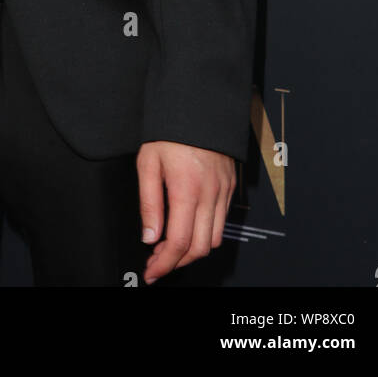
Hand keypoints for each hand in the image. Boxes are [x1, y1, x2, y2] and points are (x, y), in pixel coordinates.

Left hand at [136, 140, 235, 283]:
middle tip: (158, 262)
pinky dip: (205, 233)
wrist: (197, 105)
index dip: (164, 264)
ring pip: (213, 239)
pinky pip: (222, 222)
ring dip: (192, 251)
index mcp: (186, 189)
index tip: (152, 272)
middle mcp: (209, 194)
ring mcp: (223, 191)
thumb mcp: (148, 163)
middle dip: (178, 262)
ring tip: (171, 248)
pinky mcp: (230, 186)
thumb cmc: (169, 131)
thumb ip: (149, 203)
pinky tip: (188, 227)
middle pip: (198, 248)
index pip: (178, 243)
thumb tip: (150, 236)